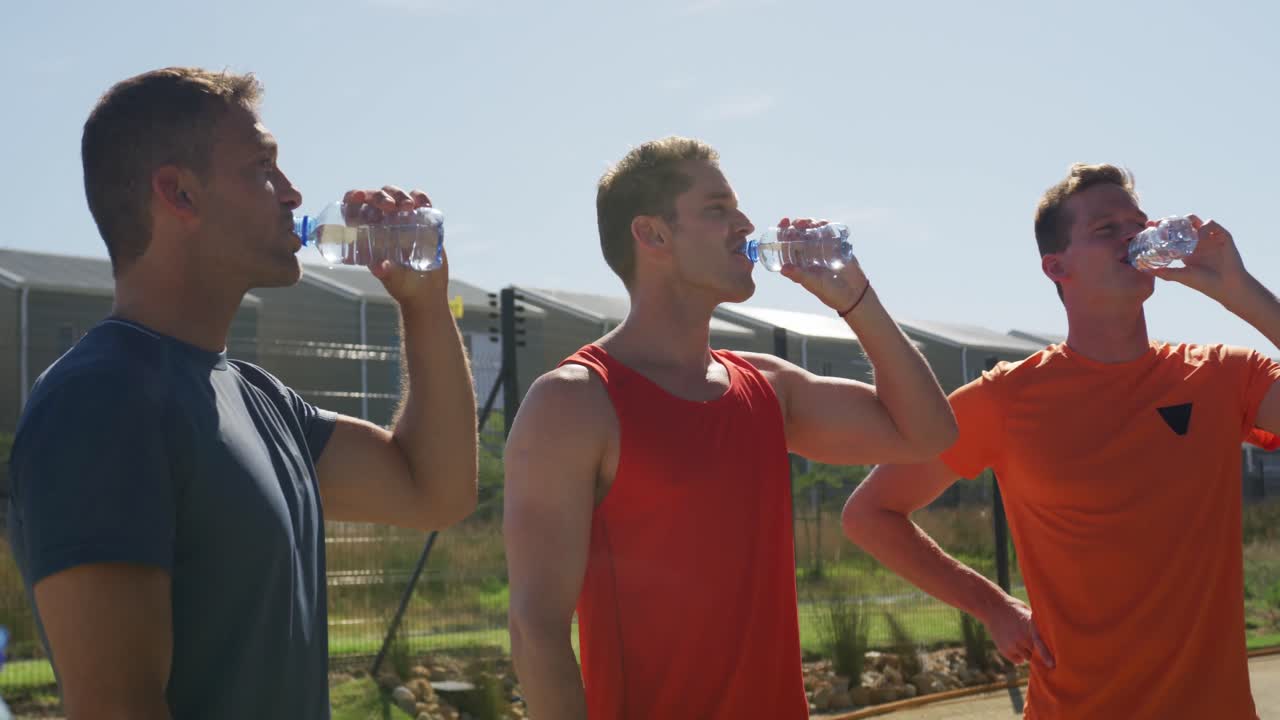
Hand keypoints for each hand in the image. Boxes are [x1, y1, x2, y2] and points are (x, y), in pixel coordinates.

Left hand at [343, 186, 449, 307]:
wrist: (427, 291)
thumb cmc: (403, 287)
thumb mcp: (393, 280)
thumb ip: (387, 273)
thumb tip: (380, 268)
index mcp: (368, 234)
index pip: (355, 209)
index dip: (353, 198)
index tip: (358, 197)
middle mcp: (383, 222)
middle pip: (376, 197)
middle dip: (380, 196)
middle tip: (390, 207)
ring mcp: (403, 219)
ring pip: (396, 195)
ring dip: (400, 196)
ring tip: (408, 206)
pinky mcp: (422, 220)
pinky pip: (420, 201)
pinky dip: (421, 198)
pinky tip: (422, 203)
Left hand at [776, 217, 868, 313]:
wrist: (853, 293)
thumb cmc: (830, 292)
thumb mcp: (813, 283)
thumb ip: (799, 276)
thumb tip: (783, 268)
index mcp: (799, 263)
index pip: (787, 244)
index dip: (783, 231)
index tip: (784, 221)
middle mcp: (808, 254)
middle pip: (799, 234)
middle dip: (797, 224)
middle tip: (798, 222)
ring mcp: (821, 249)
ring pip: (813, 231)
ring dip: (811, 223)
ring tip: (811, 223)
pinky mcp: (835, 246)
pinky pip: (828, 232)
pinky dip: (826, 226)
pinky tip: (824, 223)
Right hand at [982, 597, 1053, 667]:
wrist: (993, 608)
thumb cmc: (1016, 610)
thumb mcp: (1029, 613)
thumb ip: (1038, 628)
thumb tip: (1052, 643)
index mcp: (1029, 625)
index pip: (1039, 642)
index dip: (1046, 654)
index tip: (1052, 665)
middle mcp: (1021, 636)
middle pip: (1036, 652)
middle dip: (1036, 649)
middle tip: (1029, 638)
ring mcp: (1013, 644)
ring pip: (1028, 657)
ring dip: (1026, 651)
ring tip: (1019, 637)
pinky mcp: (1005, 651)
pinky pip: (1018, 660)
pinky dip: (1018, 655)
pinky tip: (1013, 643)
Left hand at [1150, 215, 1249, 304]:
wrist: (1226, 286)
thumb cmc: (1204, 283)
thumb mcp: (1181, 276)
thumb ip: (1164, 272)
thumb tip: (1144, 270)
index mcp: (1186, 249)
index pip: (1171, 233)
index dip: (1161, 227)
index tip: (1149, 224)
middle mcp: (1196, 241)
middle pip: (1181, 223)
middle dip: (1170, 221)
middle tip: (1160, 223)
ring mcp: (1209, 237)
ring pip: (1195, 220)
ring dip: (1186, 221)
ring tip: (1180, 230)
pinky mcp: (1222, 236)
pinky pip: (1211, 224)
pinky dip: (1203, 227)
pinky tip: (1199, 237)